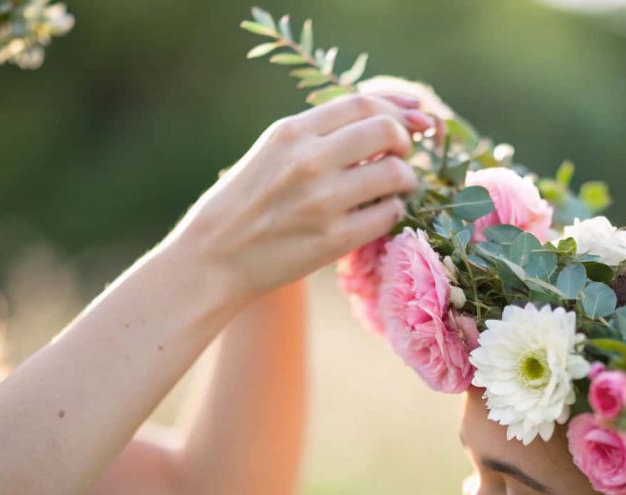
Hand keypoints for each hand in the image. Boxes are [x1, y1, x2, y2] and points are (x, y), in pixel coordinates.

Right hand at [170, 93, 431, 297]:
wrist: (213, 259)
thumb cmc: (243, 204)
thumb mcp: (271, 153)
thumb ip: (318, 136)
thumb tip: (382, 120)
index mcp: (291, 132)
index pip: (362, 104)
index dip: (396, 108)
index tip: (412, 118)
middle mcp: (309, 160)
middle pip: (386, 131)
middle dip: (404, 141)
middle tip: (402, 156)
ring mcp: (323, 201)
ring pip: (396, 174)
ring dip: (406, 179)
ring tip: (397, 187)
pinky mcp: (334, 239)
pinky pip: (388, 214)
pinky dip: (392, 211)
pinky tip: (380, 213)